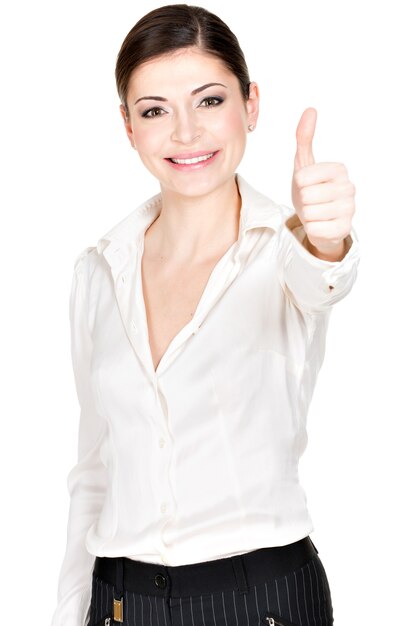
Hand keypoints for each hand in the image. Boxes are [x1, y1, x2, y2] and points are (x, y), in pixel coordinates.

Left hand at [291, 108, 355, 259]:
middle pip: (306, 196)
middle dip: (303, 201)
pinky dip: (312, 229)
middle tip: (311, 202)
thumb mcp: (304, 164)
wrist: (319, 220)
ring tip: (316, 213)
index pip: (302, 177)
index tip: (308, 185)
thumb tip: (310, 110)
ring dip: (307, 215)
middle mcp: (349, 187)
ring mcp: (349, 209)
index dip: (299, 184)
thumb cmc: (310, 190)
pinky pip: (315, 229)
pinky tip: (321, 225)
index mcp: (339, 169)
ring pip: (310, 213)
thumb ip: (304, 138)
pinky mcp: (344, 229)